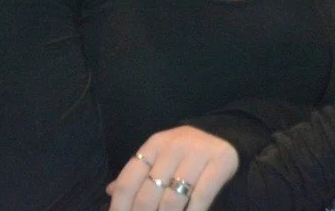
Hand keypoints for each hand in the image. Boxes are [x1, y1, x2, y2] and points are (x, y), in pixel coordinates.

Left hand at [107, 126, 236, 210]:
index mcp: (153, 146)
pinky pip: (201, 198)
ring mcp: (198, 155)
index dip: (119, 208)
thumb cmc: (184, 150)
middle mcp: (173, 148)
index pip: (128, 182)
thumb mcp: (158, 155)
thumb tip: (110, 191)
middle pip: (148, 195)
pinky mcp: (220, 163)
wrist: (225, 131)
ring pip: (173, 200)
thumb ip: (137, 174)